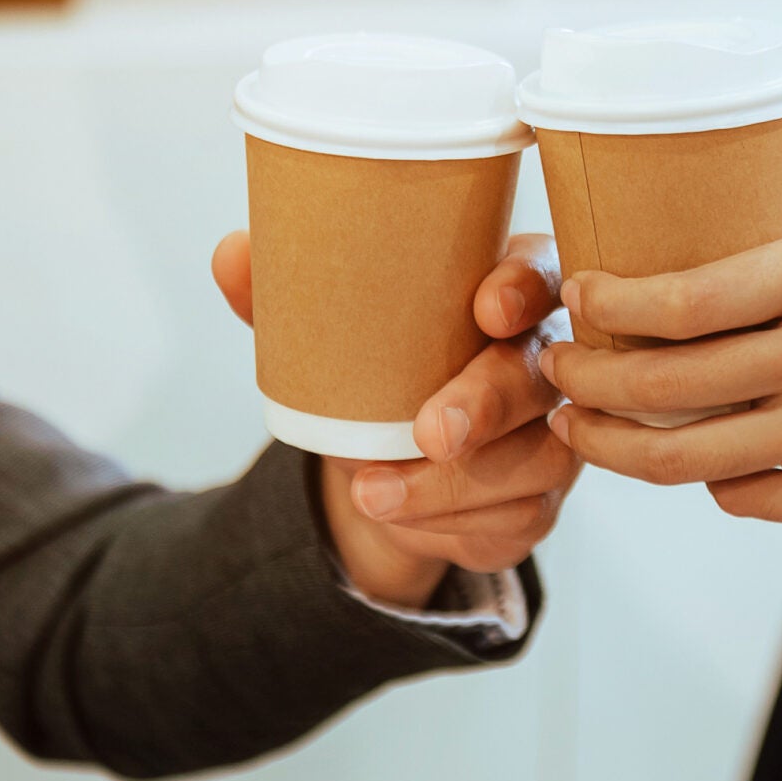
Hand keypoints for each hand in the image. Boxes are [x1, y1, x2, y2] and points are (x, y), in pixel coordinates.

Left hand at [214, 230, 578, 607]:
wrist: (376, 466)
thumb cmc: (374, 370)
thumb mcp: (326, 333)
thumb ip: (286, 295)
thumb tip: (231, 254)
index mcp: (505, 291)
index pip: (540, 273)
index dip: (523, 289)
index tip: (486, 309)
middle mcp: (543, 361)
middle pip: (537, 375)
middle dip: (486, 403)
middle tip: (430, 434)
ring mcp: (550, 435)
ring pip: (533, 461)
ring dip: (450, 487)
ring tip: (372, 495)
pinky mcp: (539, 501)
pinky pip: (515, 519)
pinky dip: (450, 526)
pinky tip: (400, 518)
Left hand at [540, 234, 781, 524]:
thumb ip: (767, 276)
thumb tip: (637, 288)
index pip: (682, 298)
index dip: (606, 308)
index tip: (571, 304)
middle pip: (663, 382)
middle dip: (584, 381)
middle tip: (553, 372)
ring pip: (682, 456)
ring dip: (613, 446)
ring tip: (581, 429)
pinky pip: (737, 496)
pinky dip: (706, 479)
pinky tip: (696, 458)